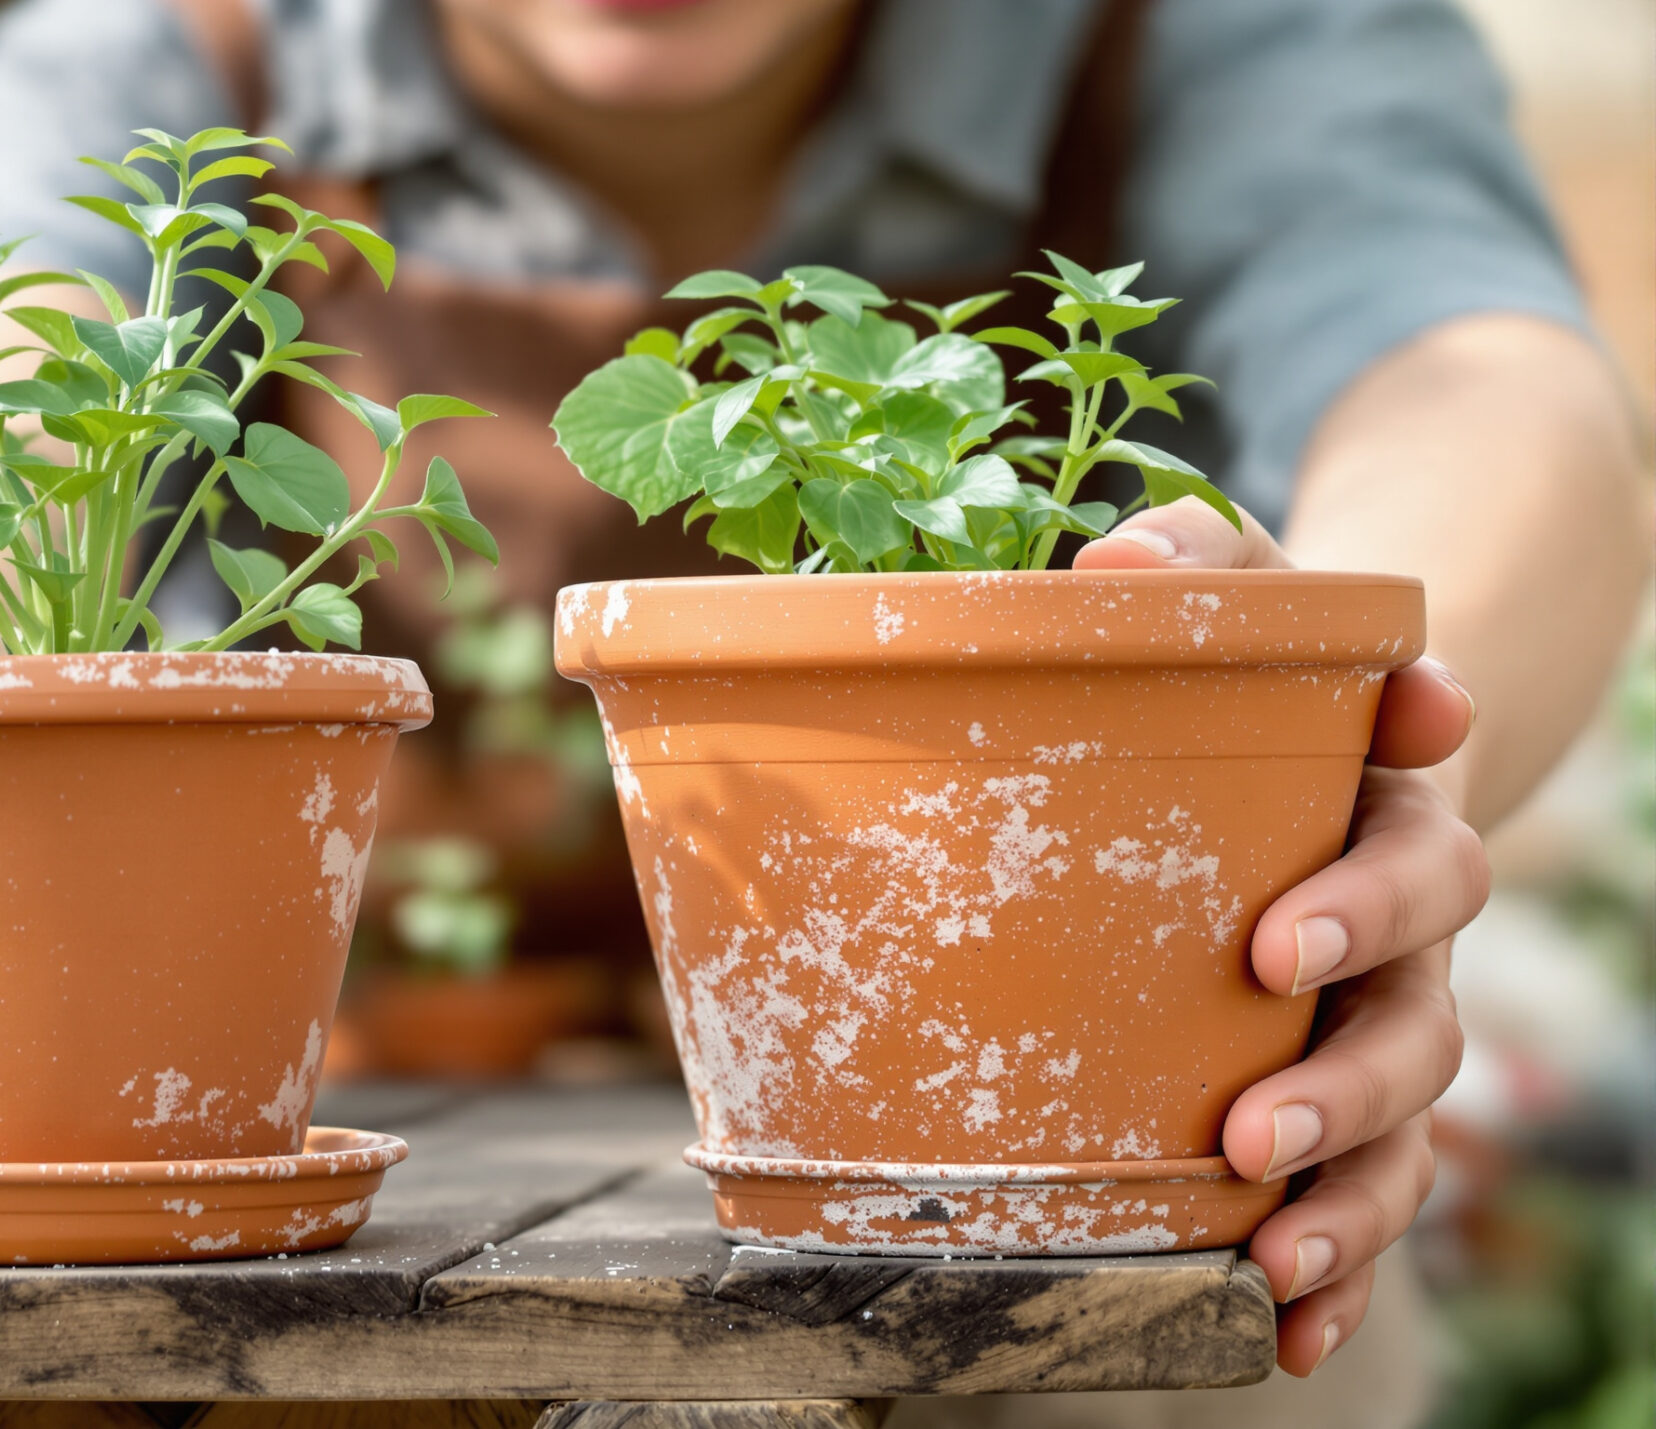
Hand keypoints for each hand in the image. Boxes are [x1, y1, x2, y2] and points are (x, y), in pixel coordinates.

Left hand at [1078, 499, 1484, 1377]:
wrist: (1301, 745)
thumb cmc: (1243, 676)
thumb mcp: (1228, 593)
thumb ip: (1189, 563)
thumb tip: (1113, 569)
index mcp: (1381, 809)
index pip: (1412, 844)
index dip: (1372, 889)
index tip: (1284, 948)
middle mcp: (1399, 933)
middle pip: (1413, 1011)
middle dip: (1346, 1076)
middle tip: (1254, 1117)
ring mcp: (1377, 1025)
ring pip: (1401, 1128)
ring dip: (1345, 1197)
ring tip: (1269, 1253)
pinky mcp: (1338, 1106)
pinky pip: (1360, 1202)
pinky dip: (1338, 1274)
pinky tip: (1283, 1335)